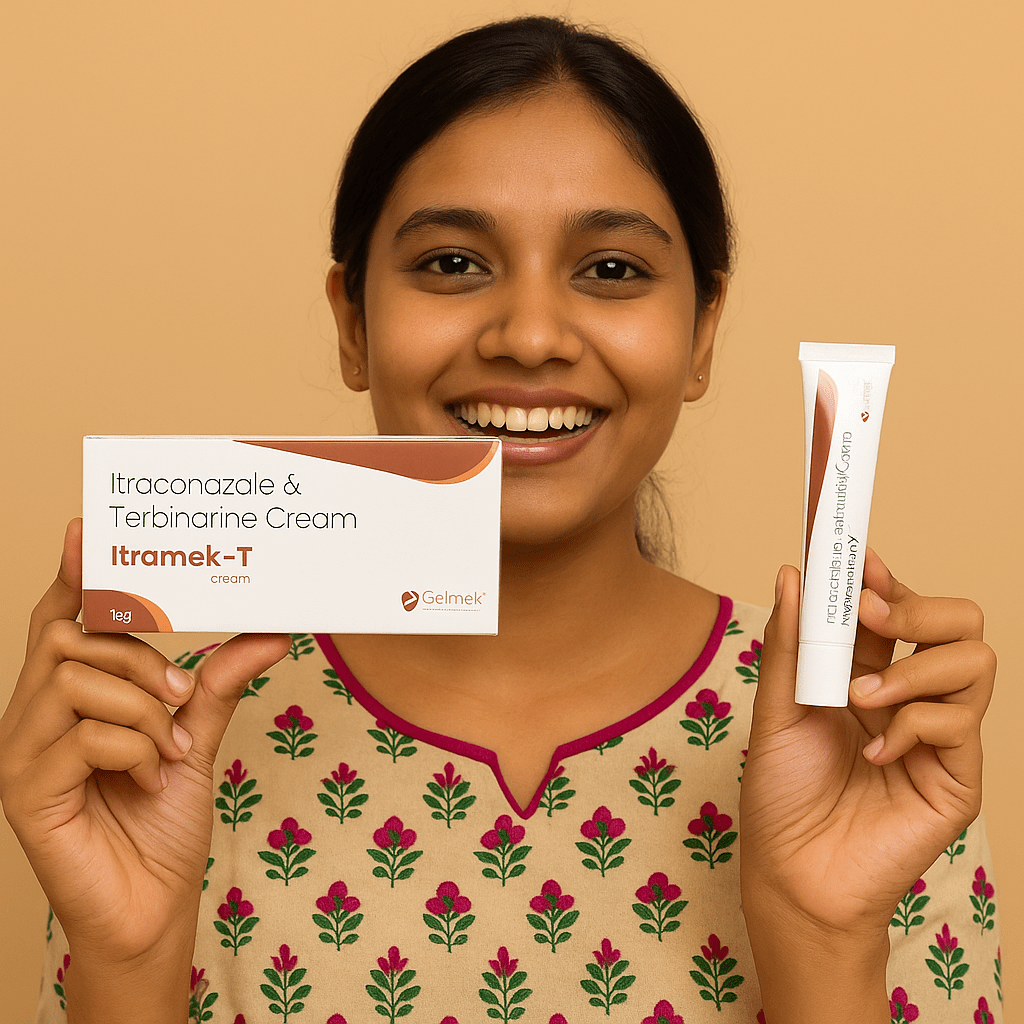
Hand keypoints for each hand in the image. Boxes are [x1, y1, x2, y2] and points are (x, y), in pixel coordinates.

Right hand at [0, 519, 290, 961]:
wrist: (152, 908)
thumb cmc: (161, 822)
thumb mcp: (197, 736)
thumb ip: (219, 682)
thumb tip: (270, 630)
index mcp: (68, 697)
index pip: (61, 621)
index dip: (73, 575)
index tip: (88, 529)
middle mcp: (33, 717)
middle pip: (70, 639)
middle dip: (137, 657)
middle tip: (179, 695)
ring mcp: (22, 755)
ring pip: (77, 681)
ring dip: (143, 708)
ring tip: (170, 748)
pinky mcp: (25, 794)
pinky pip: (83, 736)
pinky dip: (134, 748)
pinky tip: (149, 776)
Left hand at [741, 548, 993, 936]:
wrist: (792, 873)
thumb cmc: (782, 794)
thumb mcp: (775, 708)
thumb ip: (789, 643)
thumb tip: (793, 573)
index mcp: (868, 674)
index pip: (898, 610)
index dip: (884, 579)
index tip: (856, 556)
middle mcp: (911, 697)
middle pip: (958, 622)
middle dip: (917, 605)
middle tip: (870, 615)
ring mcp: (939, 737)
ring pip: (975, 662)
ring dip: (913, 668)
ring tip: (860, 698)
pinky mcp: (958, 778)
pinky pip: (959, 724)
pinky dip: (912, 724)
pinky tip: (873, 753)